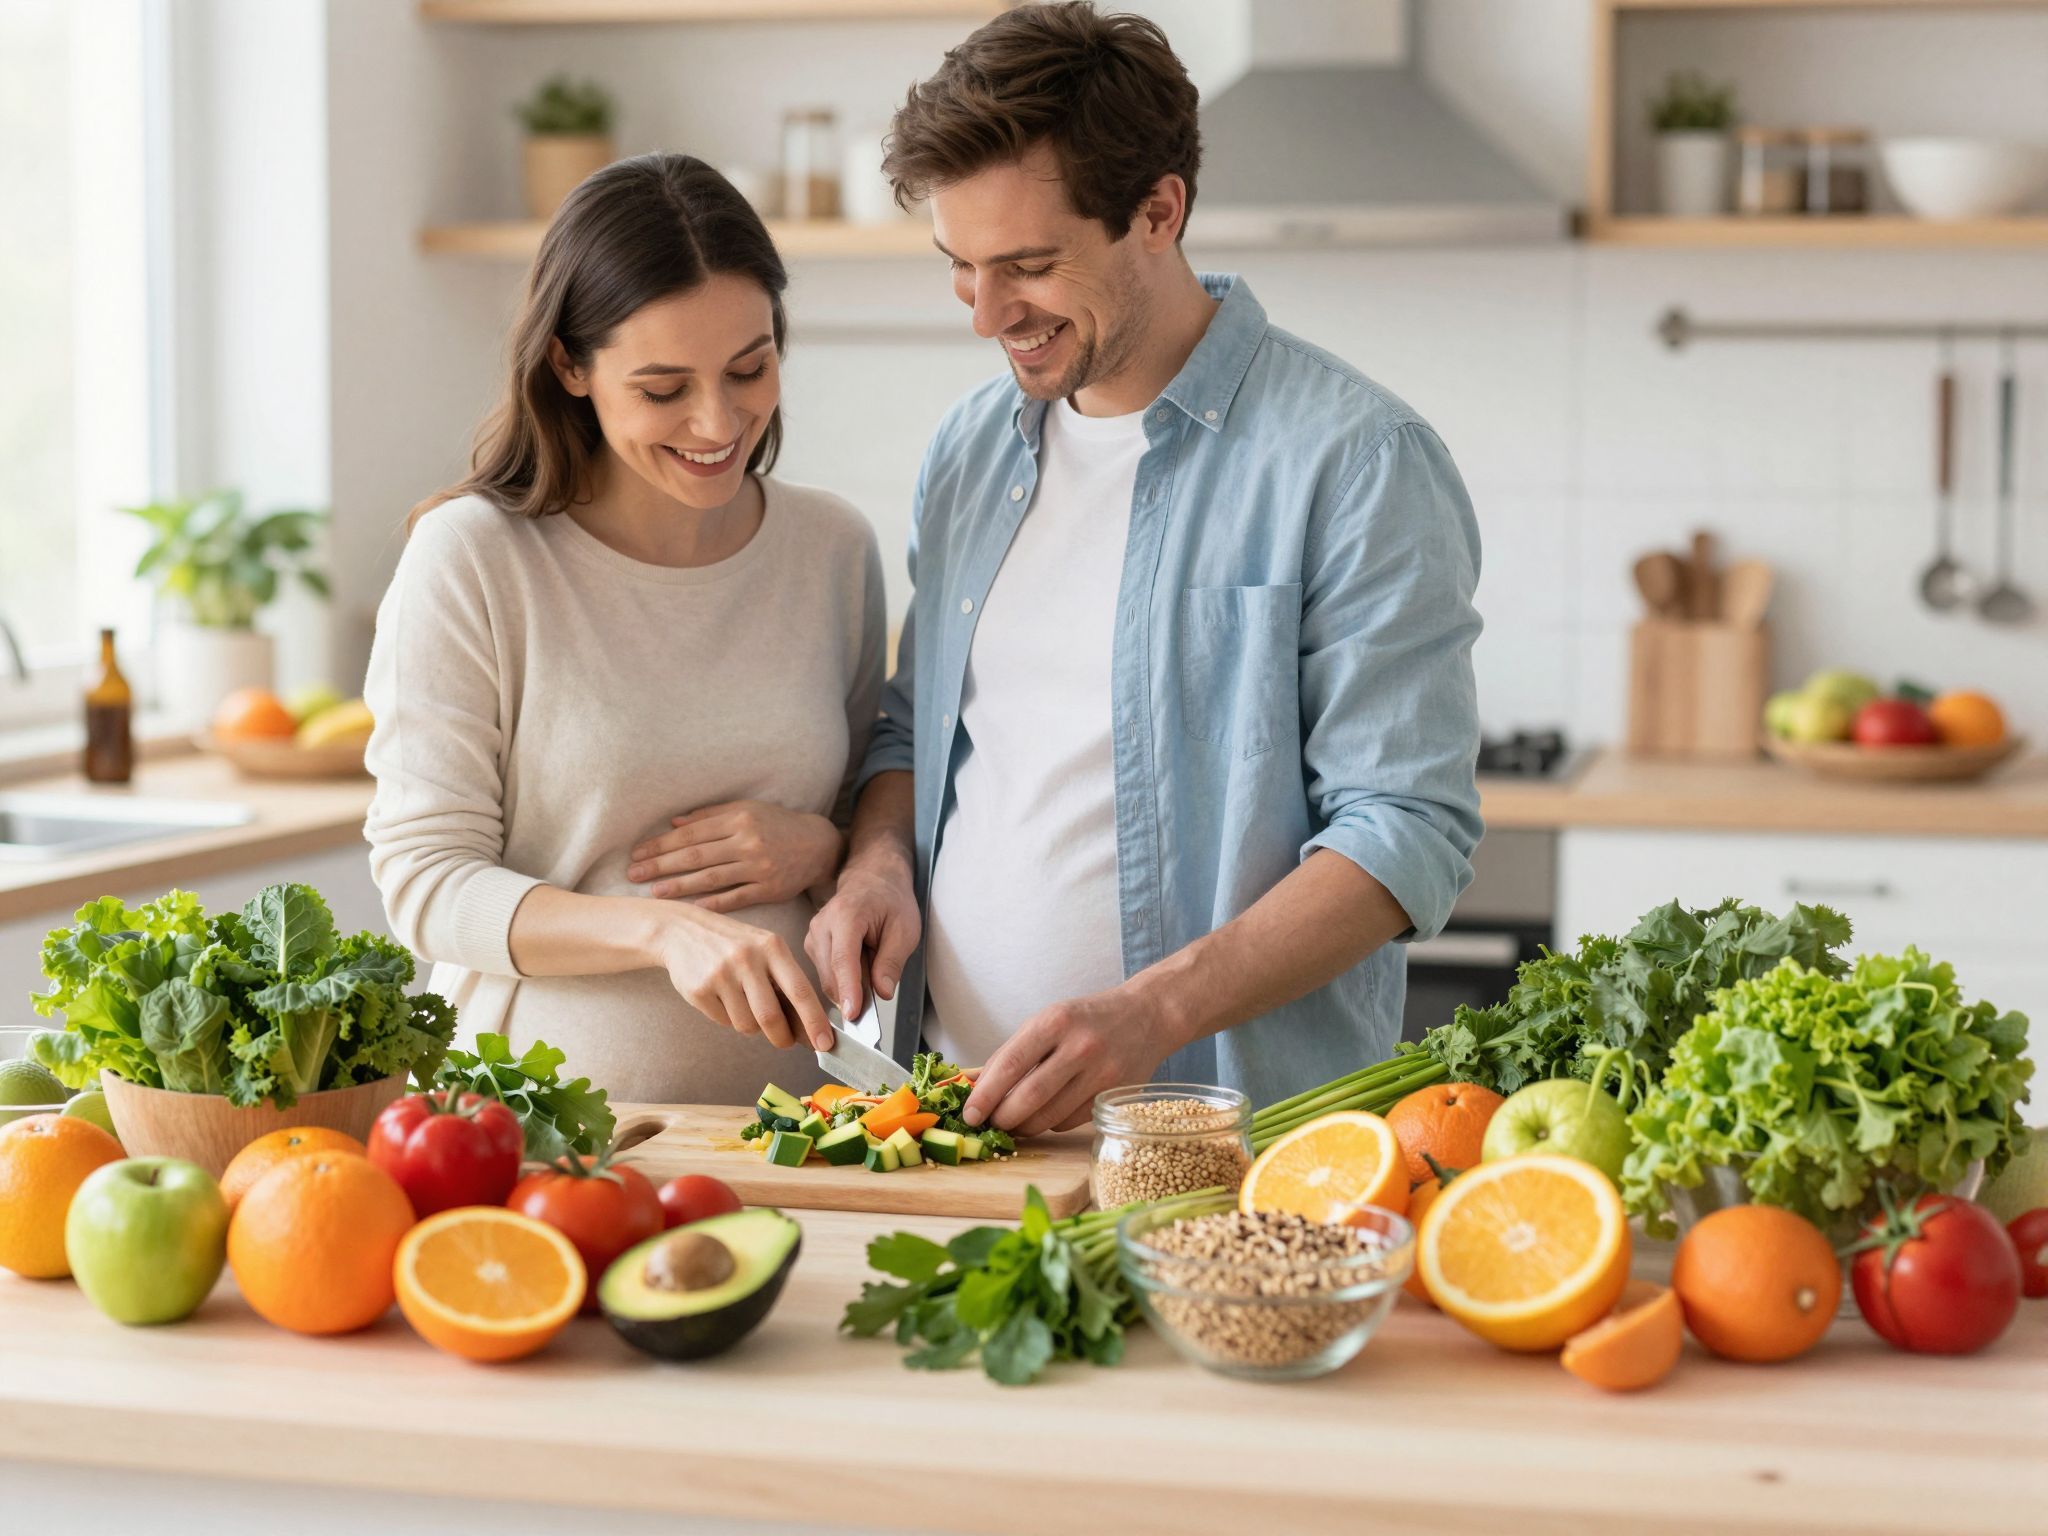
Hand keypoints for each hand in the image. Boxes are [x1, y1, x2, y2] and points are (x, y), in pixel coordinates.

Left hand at [628, 800, 841, 912]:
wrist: (817, 846)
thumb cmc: (776, 824)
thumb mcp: (747, 810)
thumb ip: (710, 814)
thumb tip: (674, 822)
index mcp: (738, 819)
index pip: (691, 833)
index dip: (661, 843)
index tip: (638, 853)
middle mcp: (747, 841)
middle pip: (696, 855)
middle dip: (661, 865)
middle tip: (633, 873)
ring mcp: (759, 867)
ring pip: (711, 878)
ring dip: (679, 886)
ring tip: (654, 892)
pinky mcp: (770, 889)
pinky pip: (736, 898)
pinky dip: (713, 903)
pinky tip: (691, 908)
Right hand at [653, 905, 833, 1051]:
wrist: (681, 930)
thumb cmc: (733, 944)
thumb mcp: (764, 948)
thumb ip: (785, 980)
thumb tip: (808, 1025)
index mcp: (772, 947)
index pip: (800, 991)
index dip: (815, 1021)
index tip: (826, 1044)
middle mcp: (747, 958)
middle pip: (771, 1017)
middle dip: (782, 1038)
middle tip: (785, 1041)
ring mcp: (721, 974)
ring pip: (747, 1025)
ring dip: (751, 1025)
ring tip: (744, 1004)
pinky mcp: (699, 989)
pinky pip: (724, 1022)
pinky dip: (728, 1018)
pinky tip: (722, 998)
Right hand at [804, 858, 919, 1016]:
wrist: (872, 880)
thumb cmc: (891, 902)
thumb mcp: (905, 929)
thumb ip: (892, 961)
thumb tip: (883, 992)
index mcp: (846, 915)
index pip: (844, 960)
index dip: (849, 990)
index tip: (854, 1015)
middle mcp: (822, 925)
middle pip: (831, 975)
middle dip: (852, 996)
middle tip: (877, 1003)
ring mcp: (813, 935)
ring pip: (826, 980)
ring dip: (849, 988)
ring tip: (872, 972)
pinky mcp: (812, 946)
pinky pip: (825, 975)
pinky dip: (843, 983)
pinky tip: (860, 972)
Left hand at [962, 986, 1189, 1137]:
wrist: (1147, 1016)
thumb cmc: (1087, 1019)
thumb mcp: (1048, 1021)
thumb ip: (1012, 1053)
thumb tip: (975, 1085)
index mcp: (1055, 1022)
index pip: (1011, 1065)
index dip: (986, 1094)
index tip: (969, 1113)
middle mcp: (1080, 1047)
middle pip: (1029, 1097)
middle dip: (1002, 1117)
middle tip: (990, 1123)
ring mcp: (1101, 1074)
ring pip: (1049, 1117)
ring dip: (1024, 1126)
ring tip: (1013, 1122)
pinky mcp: (1112, 1097)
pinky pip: (1069, 1122)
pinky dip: (1051, 1123)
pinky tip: (1047, 1113)